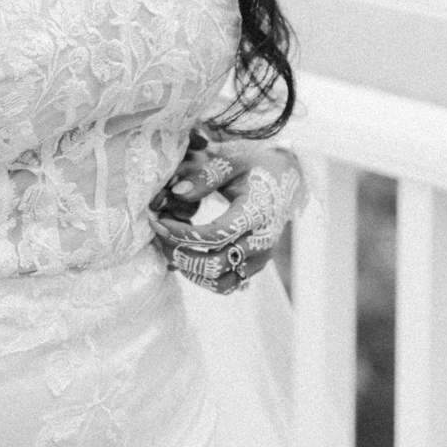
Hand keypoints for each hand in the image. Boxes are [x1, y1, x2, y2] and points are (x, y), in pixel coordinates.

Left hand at [150, 126, 300, 296]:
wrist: (287, 179)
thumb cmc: (255, 167)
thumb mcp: (231, 162)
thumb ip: (205, 176)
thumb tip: (175, 192)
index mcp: (256, 214)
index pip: (216, 236)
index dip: (182, 234)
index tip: (160, 222)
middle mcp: (261, 241)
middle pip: (214, 265)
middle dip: (180, 254)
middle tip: (159, 236)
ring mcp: (259, 258)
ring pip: (220, 283)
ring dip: (190, 271)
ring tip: (170, 248)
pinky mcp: (255, 266)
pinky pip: (227, 284)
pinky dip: (203, 277)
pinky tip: (186, 257)